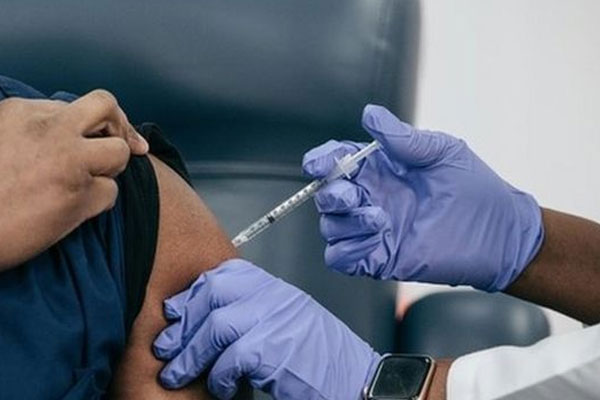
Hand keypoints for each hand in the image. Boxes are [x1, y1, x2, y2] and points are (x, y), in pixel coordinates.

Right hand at [0, 91, 147, 269]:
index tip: (103, 133)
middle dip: (121, 127)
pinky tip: (72, 211)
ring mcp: (69, 162)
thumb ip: (33, 128)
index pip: (79, 106)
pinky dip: (98, 204)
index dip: (95, 123)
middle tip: (129, 147)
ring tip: (83, 185)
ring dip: (110, 170)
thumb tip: (72, 126)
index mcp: (23, 112)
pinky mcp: (79, 198)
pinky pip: (111, 194)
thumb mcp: (0, 138)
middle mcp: (51, 131)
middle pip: (107, 107)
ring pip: (119, 153)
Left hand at [153, 259, 379, 399]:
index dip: (192, 294)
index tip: (174, 313)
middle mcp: (275, 297)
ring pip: (215, 327)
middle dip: (183, 322)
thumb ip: (252, 310)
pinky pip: (230, 359)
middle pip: (213, 293)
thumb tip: (206, 319)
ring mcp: (276, 320)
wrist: (356, 379)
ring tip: (176, 374)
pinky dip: (217, 376)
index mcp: (275, 288)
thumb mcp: (285, 320)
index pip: (224, 274)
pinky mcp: (275, 351)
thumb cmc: (320, 356)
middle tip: (166, 347)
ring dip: (189, 356)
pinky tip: (220, 387)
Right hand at [302, 105, 542, 290]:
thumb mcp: (442, 152)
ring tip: (378, 218)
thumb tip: (370, 114)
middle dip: (330, 193)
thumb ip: (403, 138)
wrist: (500, 233)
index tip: (318, 164)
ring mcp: (374, 230)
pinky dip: (345, 250)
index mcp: (381, 170)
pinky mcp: (380, 258)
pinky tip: (373, 238)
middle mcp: (372, 198)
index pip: (337, 161)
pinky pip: (341, 257)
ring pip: (331, 226)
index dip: (322, 161)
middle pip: (327, 196)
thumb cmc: (475, 189)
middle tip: (354, 194)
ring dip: (343, 222)